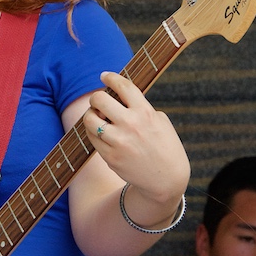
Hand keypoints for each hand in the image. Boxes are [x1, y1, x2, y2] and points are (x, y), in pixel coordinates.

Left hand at [84, 71, 188, 203]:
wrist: (166, 179)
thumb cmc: (165, 146)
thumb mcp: (160, 121)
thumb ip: (141, 107)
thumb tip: (118, 98)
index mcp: (145, 112)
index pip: (123, 86)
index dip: (110, 77)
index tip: (104, 76)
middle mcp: (130, 125)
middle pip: (99, 99)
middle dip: (96, 98)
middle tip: (99, 102)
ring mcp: (118, 142)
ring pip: (89, 119)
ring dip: (91, 115)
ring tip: (97, 118)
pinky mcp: (110, 157)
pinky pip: (92, 138)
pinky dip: (93, 132)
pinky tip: (100, 132)